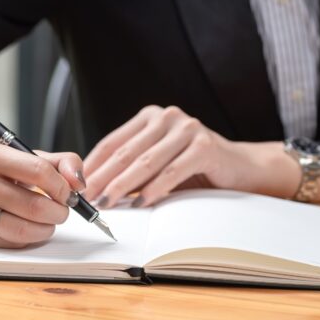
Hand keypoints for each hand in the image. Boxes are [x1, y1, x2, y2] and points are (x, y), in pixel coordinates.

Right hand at [0, 144, 85, 247]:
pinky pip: (12, 242)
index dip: (62, 187)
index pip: (39, 171)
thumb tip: (78, 183)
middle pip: (34, 206)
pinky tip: (27, 227)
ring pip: (24, 229)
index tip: (67, 194)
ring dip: (47, 229)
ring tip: (48, 221)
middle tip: (61, 211)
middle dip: (58, 212)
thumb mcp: (26, 157)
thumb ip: (61, 163)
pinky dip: (29, 237)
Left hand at [82, 106, 299, 207]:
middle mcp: (167, 117)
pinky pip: (172, 171)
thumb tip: (93, 188)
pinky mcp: (205, 145)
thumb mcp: (158, 164)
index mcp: (151, 117)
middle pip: (126, 152)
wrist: (242, 169)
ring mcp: (187, 128)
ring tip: (108, 203)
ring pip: (146, 161)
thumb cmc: (195, 169)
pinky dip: (155, 189)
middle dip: (104, 178)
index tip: (77, 185)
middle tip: (87, 198)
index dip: (93, 165)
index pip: (113, 142)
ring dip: (124, 185)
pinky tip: (143, 202)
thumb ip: (132, 168)